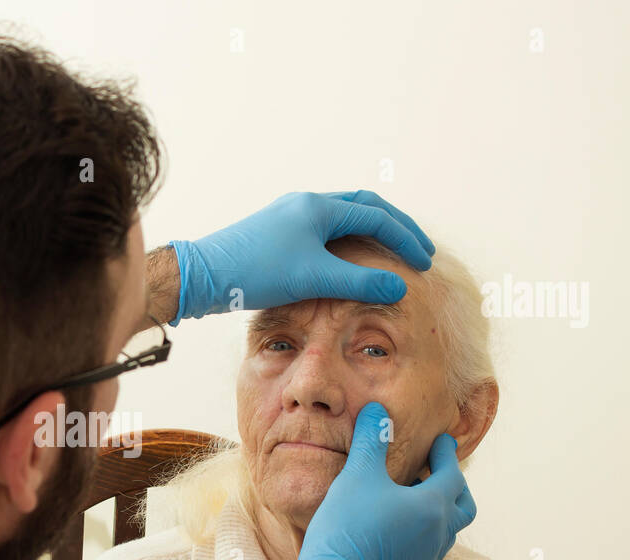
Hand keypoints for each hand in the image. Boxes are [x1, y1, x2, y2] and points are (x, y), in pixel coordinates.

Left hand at [167, 190, 434, 322]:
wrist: (204, 275)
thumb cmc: (256, 273)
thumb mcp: (314, 278)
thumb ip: (359, 282)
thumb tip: (400, 286)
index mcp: (319, 207)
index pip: (376, 215)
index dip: (405, 238)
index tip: (425, 260)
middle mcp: (305, 203)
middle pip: (363, 207)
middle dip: (394, 227)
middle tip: (418, 249)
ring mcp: (289, 216)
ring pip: (342, 219)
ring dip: (369, 234)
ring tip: (390, 255)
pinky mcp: (276, 233)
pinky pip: (322, 231)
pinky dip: (345, 243)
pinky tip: (347, 263)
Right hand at [282, 402, 475, 559]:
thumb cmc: (348, 527)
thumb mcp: (358, 475)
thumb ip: (372, 440)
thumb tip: (377, 410)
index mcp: (433, 507)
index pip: (453, 474)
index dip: (447, 454)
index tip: (441, 441)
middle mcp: (438, 534)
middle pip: (464, 506)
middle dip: (455, 485)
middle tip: (436, 470)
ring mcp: (426, 559)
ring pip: (447, 530)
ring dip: (439, 510)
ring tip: (416, 498)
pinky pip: (428, 548)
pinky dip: (423, 531)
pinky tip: (399, 526)